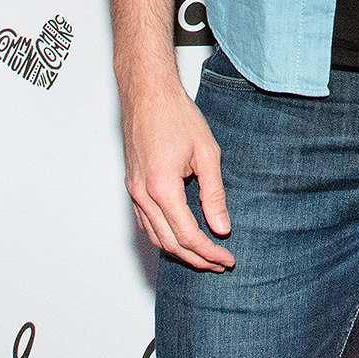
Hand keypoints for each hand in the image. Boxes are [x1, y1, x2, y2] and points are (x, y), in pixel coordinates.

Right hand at [120, 72, 234, 270]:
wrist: (148, 93)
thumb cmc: (176, 116)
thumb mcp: (206, 153)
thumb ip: (214, 194)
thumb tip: (221, 227)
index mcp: (162, 187)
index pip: (188, 236)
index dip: (209, 253)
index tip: (227, 259)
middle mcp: (143, 195)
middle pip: (170, 243)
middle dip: (197, 258)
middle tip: (220, 264)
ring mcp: (134, 192)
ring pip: (155, 237)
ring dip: (180, 251)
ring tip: (205, 254)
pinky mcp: (132, 186)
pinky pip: (146, 223)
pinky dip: (164, 236)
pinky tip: (180, 235)